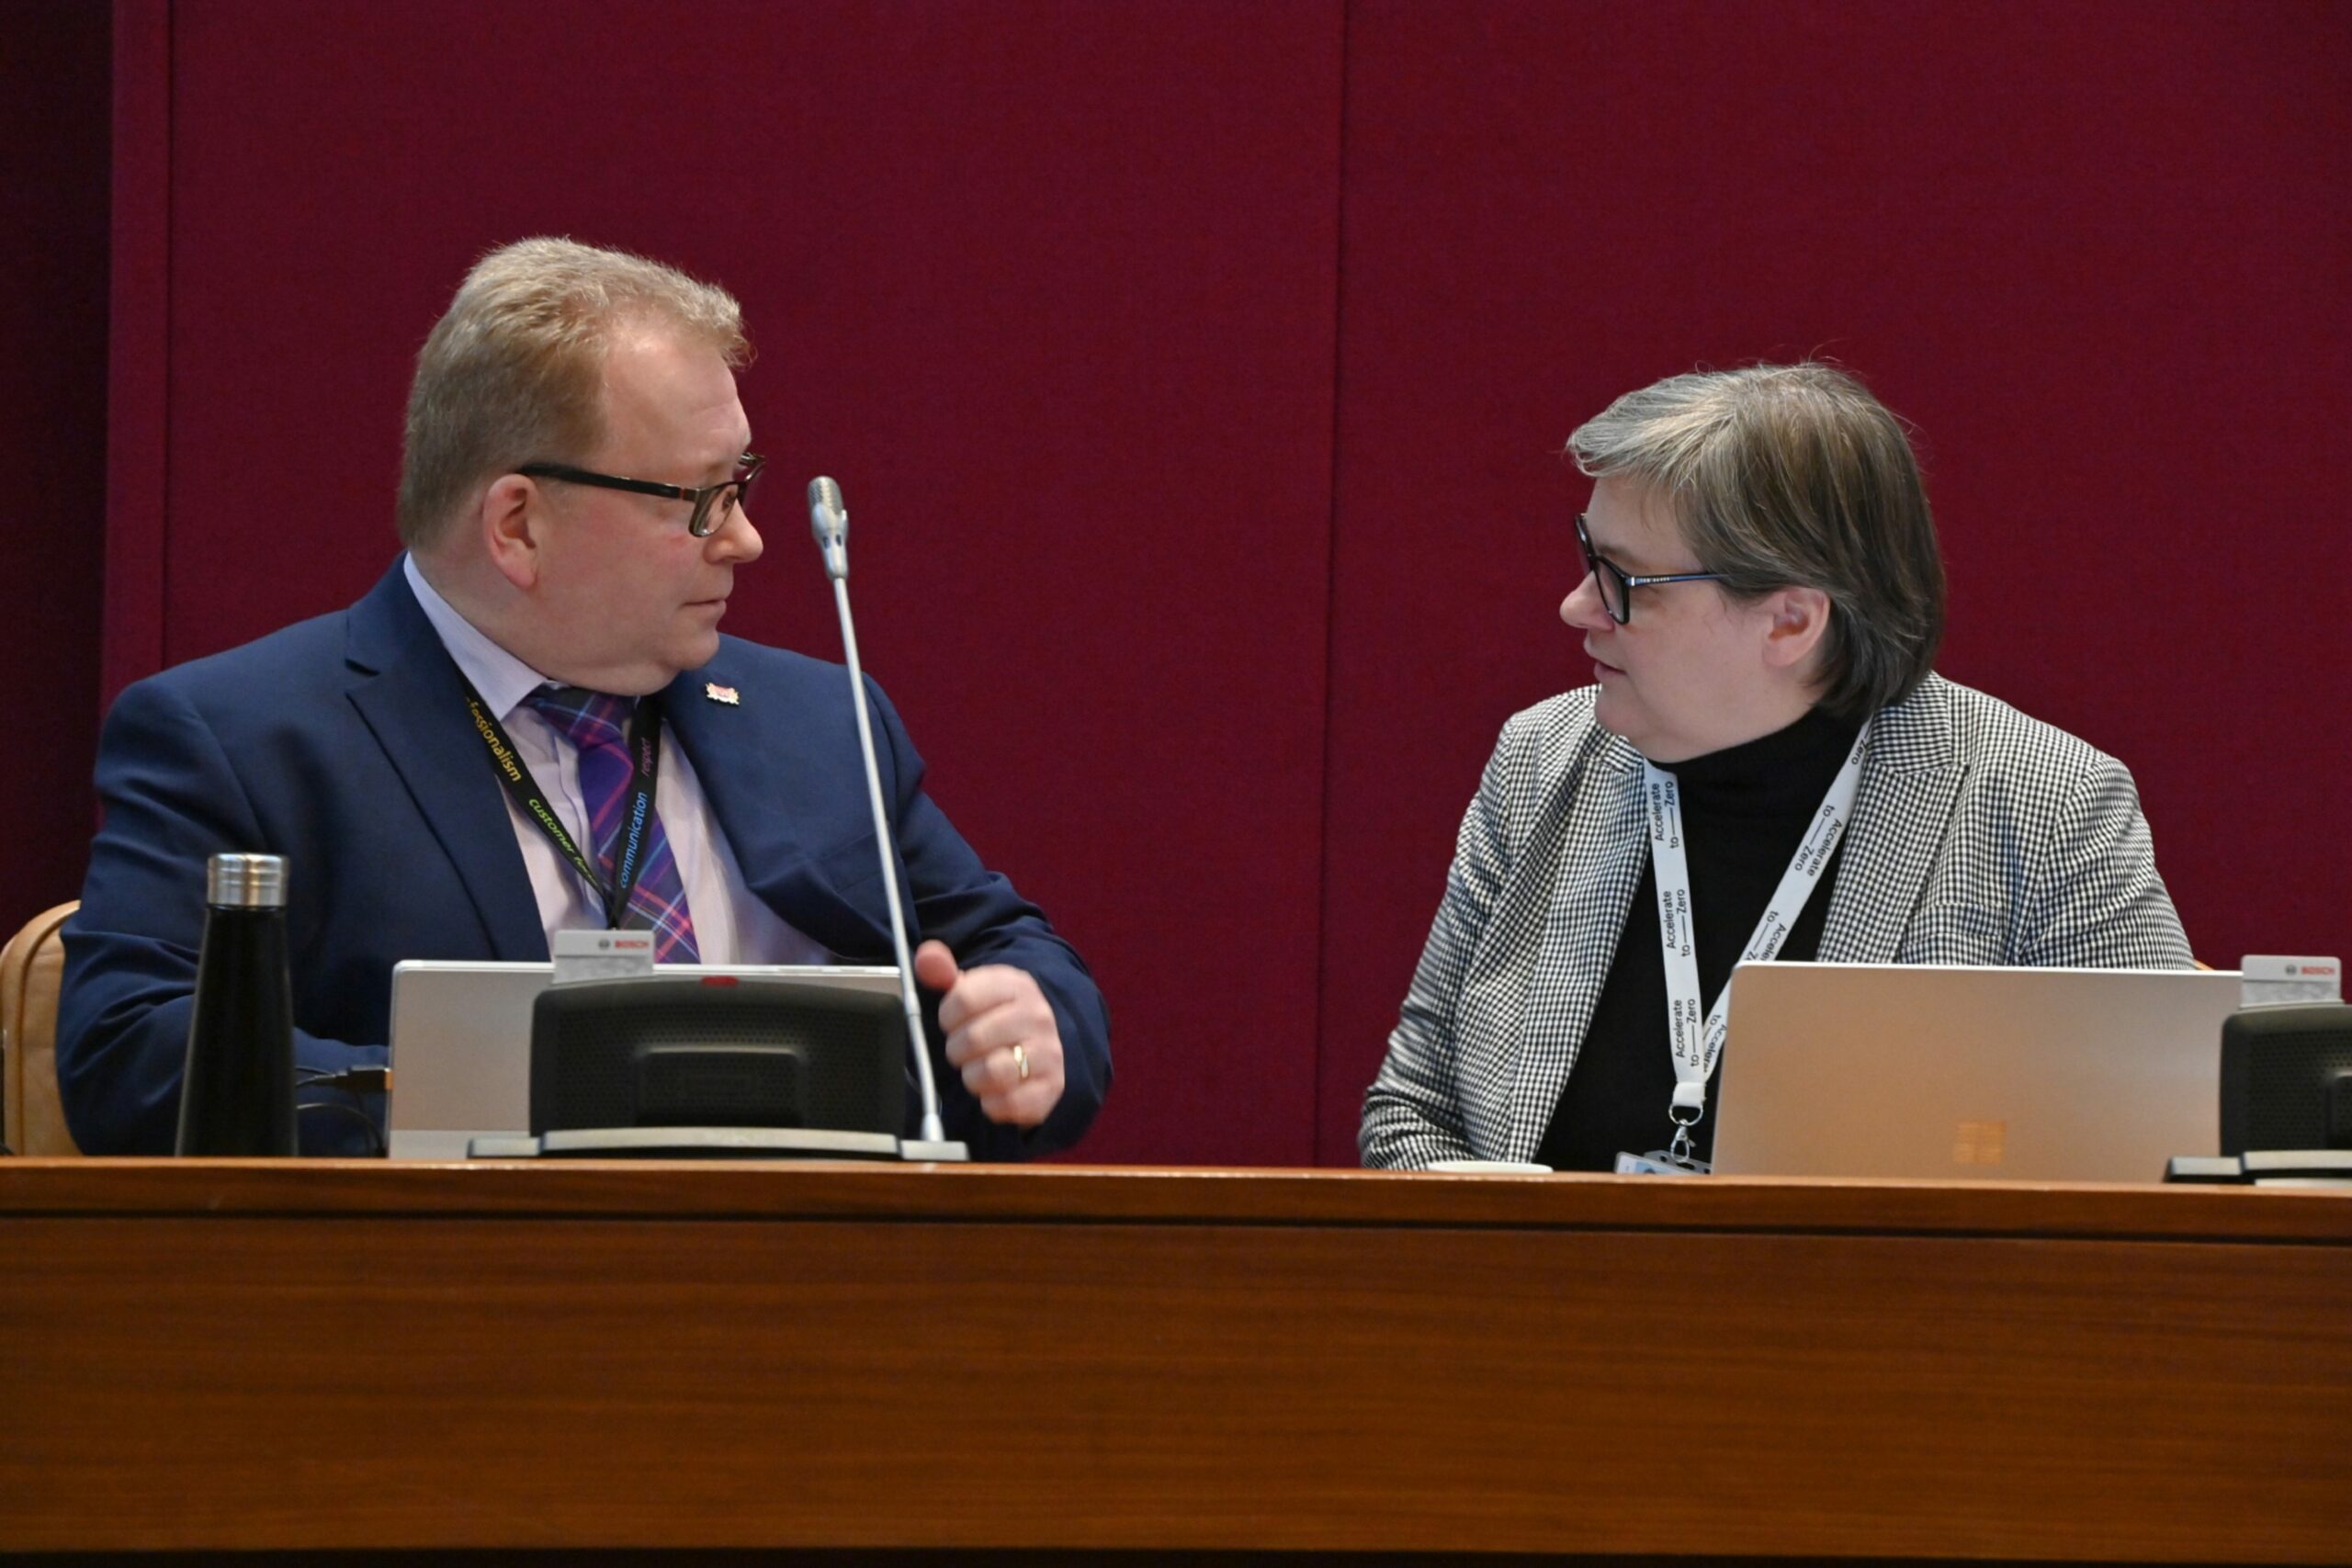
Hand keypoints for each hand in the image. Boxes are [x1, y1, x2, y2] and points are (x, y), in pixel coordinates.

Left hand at [914, 940, 1063, 1126]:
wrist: (1042, 1045)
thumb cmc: (995, 1017)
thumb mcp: (971, 990)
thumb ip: (943, 973)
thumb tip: (927, 956)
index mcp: (1015, 985)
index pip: (962, 999)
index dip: (947, 1016)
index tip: (952, 1021)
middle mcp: (1037, 1016)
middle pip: (973, 1038)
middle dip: (957, 1050)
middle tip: (963, 1050)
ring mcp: (1049, 1053)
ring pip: (993, 1072)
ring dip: (973, 1077)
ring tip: (977, 1070)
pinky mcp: (1051, 1088)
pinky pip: (1009, 1103)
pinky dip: (992, 1103)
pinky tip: (993, 1091)